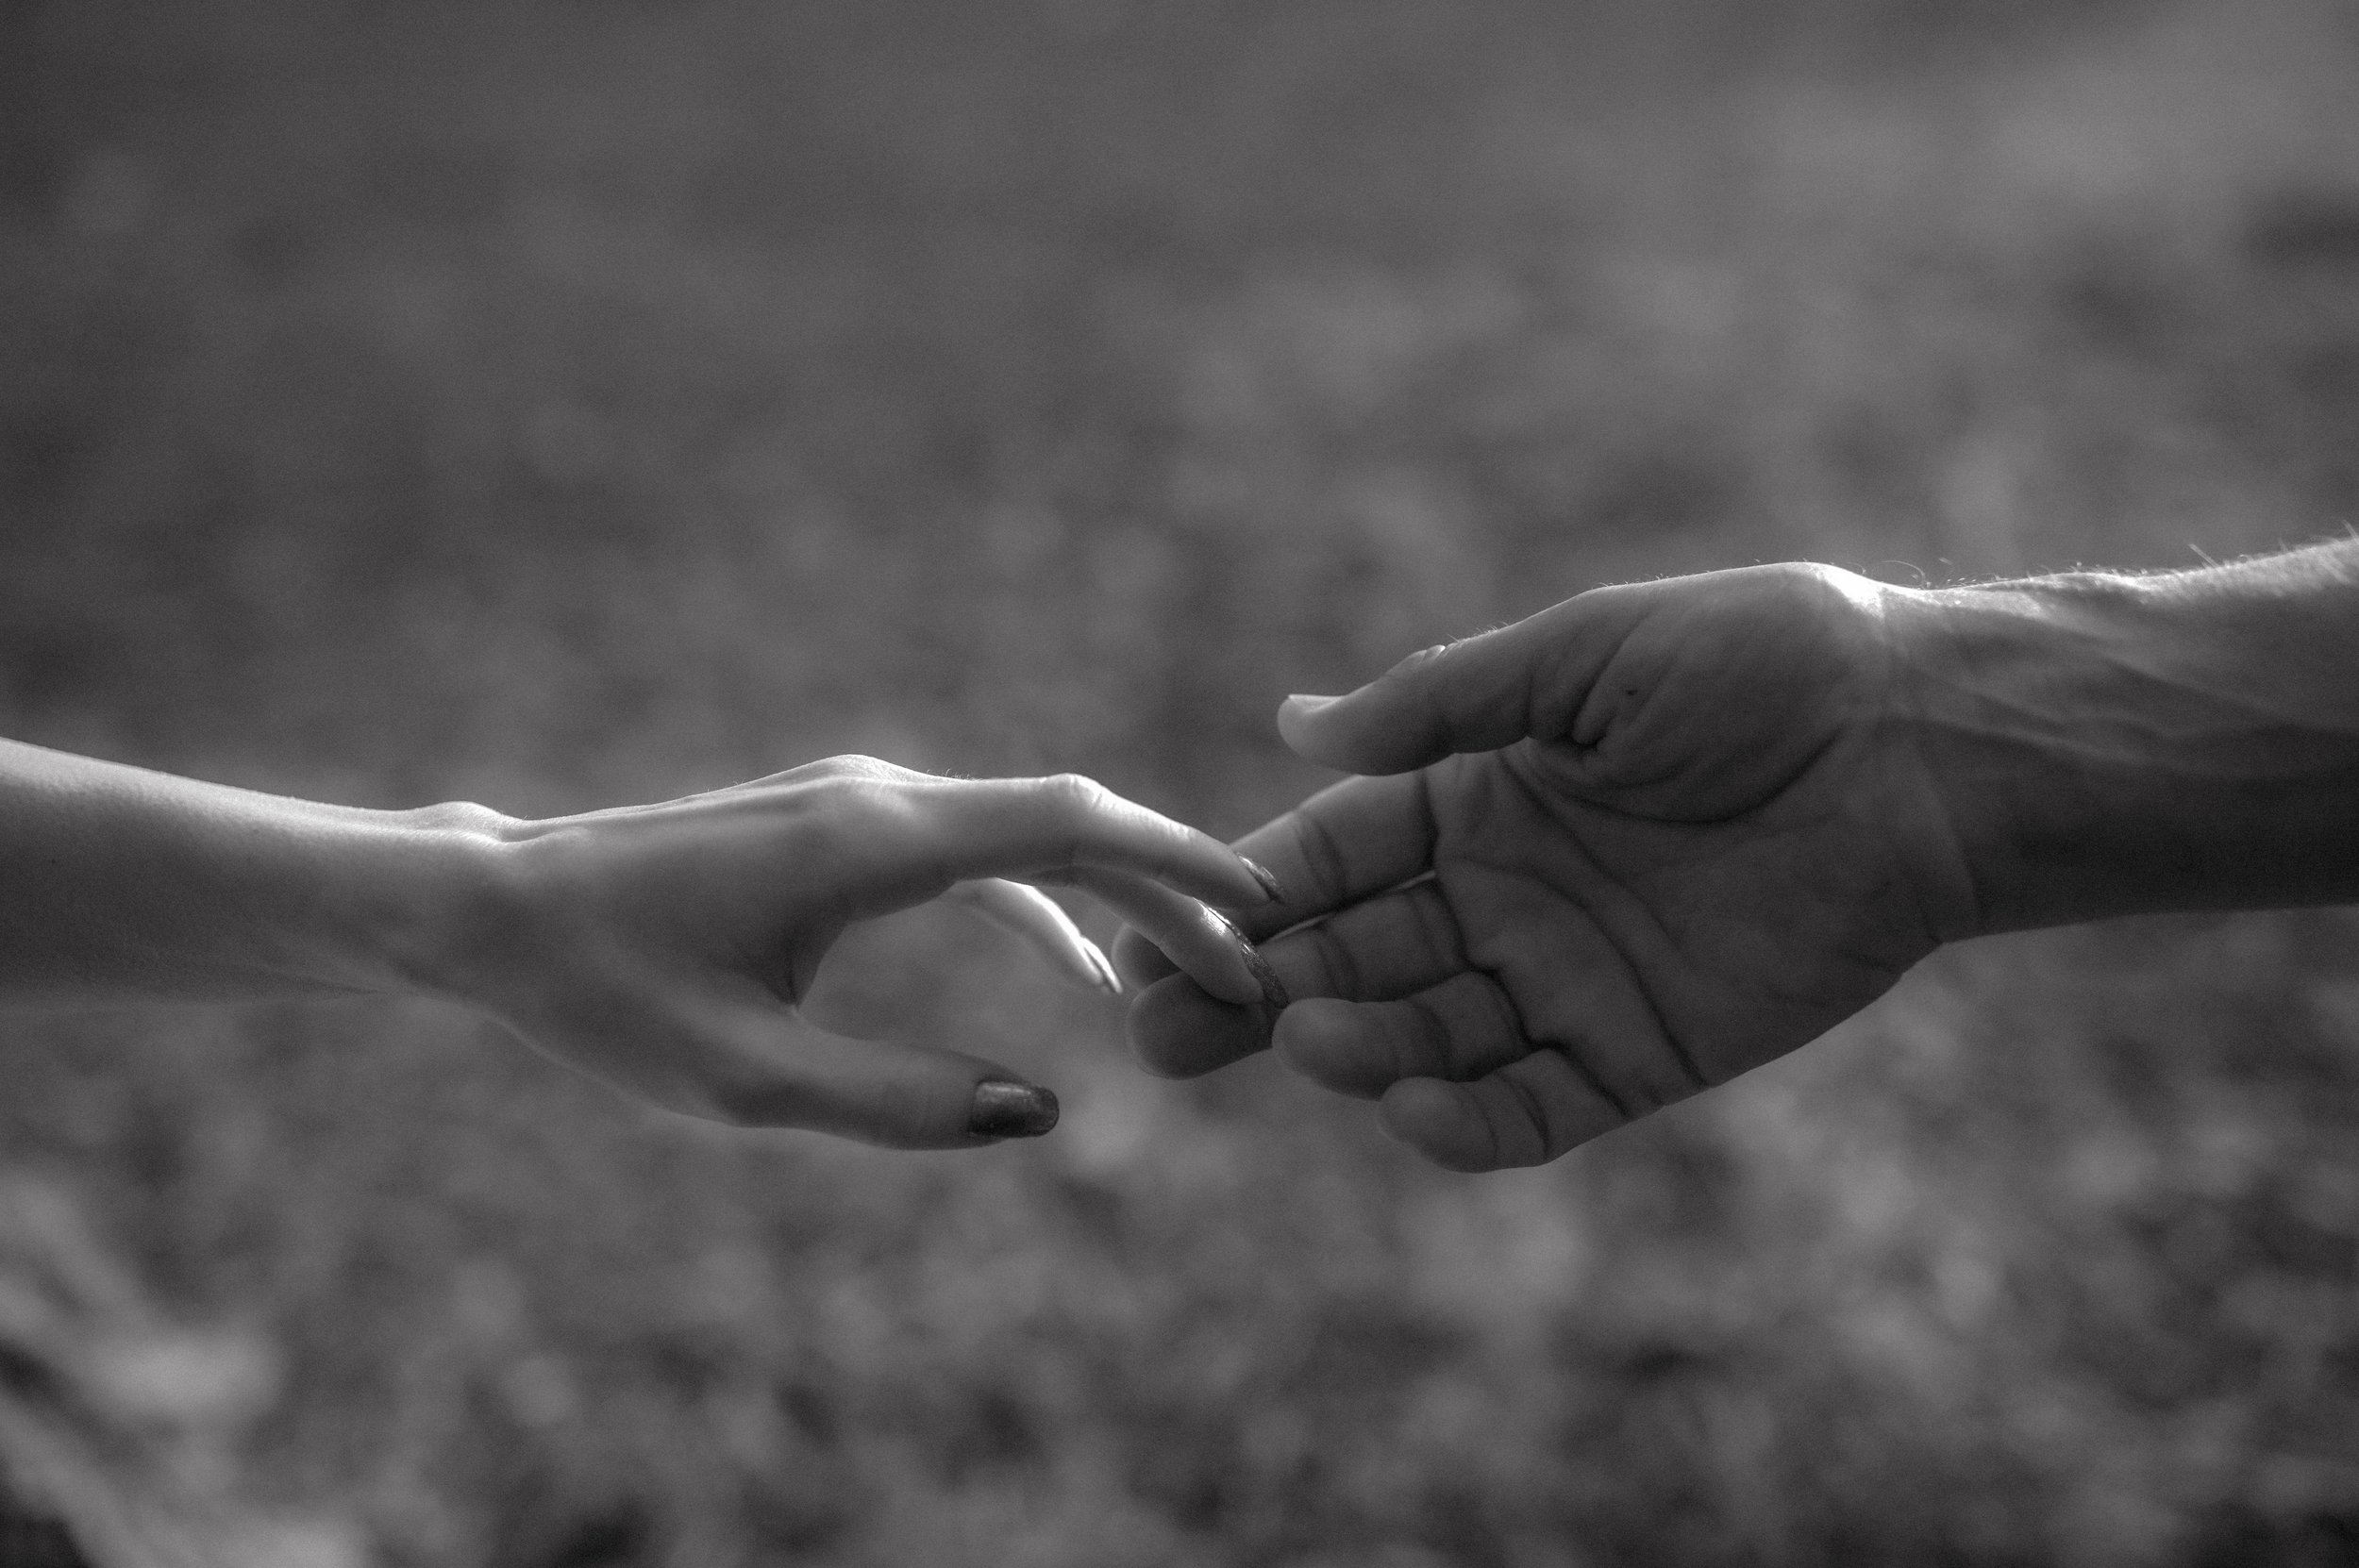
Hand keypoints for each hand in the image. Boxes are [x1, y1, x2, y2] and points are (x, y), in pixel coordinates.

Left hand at [448, 756, 1282, 1148]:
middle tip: (1256, 968)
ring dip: (1116, 894)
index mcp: (872, 844)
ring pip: (1029, 833)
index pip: (1069, 825)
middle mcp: (881, 799)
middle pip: (1071, 822)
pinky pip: (975, 851)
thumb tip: (1045, 1110)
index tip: (1263, 902)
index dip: (1177, 860)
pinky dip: (1043, 898)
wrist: (498, 906)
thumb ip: (897, 1101)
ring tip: (1192, 970)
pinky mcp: (839, 826)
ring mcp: (860, 802)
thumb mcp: (744, 1079)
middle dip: (1171, 890)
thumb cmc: (606, 995)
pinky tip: (1080, 964)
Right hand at [1117, 564, 1975, 1170]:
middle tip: (1166, 1030)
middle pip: (1349, 958)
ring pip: (1424, 1035)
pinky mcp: (1642, 1052)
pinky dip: (1465, 1122)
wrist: (1927, 746)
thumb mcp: (1588, 653)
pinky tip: (1410, 1109)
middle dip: (1254, 993)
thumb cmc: (1765, 666)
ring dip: (1354, 1046)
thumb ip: (1443, 703)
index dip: (1244, 892)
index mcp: (1475, 795)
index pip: (1330, 856)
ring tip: (1305, 1040)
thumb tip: (1289, 724)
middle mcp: (1503, 896)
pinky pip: (1533, 1107)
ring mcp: (1566, 980)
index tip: (1164, 928)